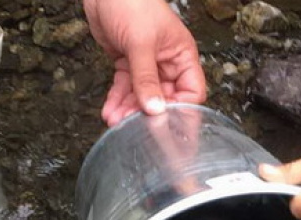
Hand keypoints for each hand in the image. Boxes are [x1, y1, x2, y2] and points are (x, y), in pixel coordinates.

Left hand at [84, 0, 206, 125]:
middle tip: (132, 127)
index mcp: (182, 56)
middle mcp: (167, 63)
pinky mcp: (128, 64)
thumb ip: (146, 78)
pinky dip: (117, 100)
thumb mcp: (141, 43)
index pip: (191, 92)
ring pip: (142, 96)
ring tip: (115, 121)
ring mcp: (147, 65)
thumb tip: (155, 109)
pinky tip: (109, 111)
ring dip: (128, 110)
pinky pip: (125, 88)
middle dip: (147, 114)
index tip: (165, 125)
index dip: (180, 109)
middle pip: (164, 99)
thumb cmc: (132, 3)